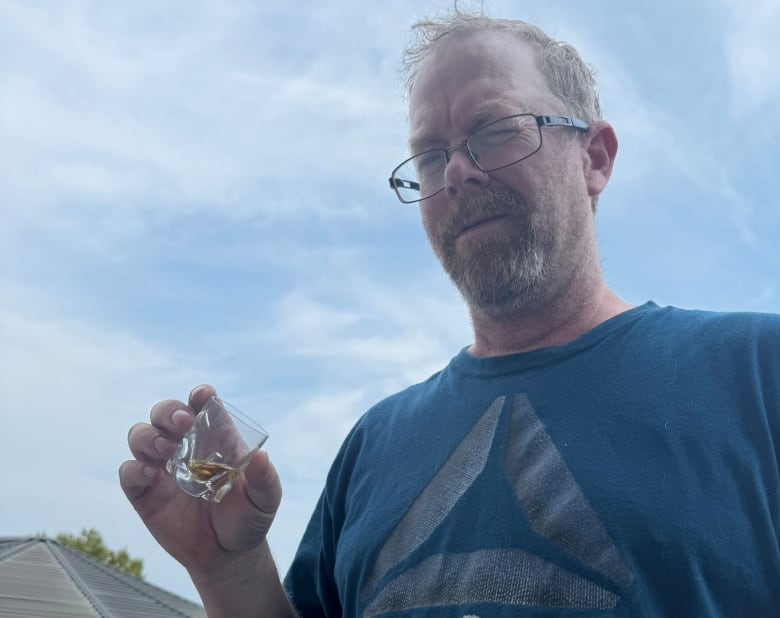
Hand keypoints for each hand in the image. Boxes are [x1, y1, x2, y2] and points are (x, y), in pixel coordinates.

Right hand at [119, 385, 281, 574]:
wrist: (227, 556)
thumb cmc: (248, 519)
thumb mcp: (265, 500)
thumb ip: (265, 480)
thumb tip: (262, 456)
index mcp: (214, 438)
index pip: (201, 406)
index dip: (200, 396)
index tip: (202, 396)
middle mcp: (184, 447)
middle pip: (164, 414)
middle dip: (168, 411)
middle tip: (182, 423)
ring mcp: (162, 468)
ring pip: (140, 436)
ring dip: (149, 436)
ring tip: (168, 451)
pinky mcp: (145, 493)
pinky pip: (129, 472)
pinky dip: (135, 469)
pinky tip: (153, 476)